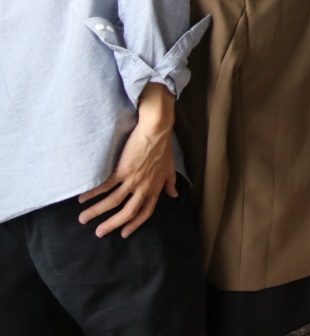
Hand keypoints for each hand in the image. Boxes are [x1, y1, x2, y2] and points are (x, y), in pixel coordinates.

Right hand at [77, 105, 175, 237]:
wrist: (156, 129)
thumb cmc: (163, 146)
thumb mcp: (169, 167)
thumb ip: (170, 182)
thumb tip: (174, 195)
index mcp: (155, 188)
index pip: (146, 212)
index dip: (135, 224)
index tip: (124, 234)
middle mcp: (144, 187)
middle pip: (127, 212)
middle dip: (112, 224)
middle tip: (98, 233)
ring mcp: (132, 180)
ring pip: (112, 202)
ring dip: (96, 212)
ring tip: (83, 219)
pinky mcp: (122, 170)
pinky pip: (104, 186)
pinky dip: (92, 194)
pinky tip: (83, 198)